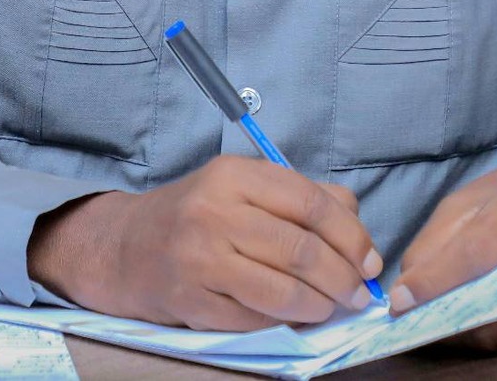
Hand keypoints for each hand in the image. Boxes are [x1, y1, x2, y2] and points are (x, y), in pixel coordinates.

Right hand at [28, 155, 382, 331]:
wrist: (125, 247)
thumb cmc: (196, 215)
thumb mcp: (243, 187)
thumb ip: (302, 196)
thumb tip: (357, 226)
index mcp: (233, 175)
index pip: (311, 203)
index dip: (351, 236)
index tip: (370, 260)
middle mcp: (214, 212)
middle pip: (301, 250)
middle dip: (343, 278)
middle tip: (359, 293)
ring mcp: (199, 259)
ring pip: (283, 290)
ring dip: (321, 306)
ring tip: (333, 308)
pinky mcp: (191, 301)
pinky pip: (255, 319)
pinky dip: (285, 322)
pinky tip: (295, 317)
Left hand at [389, 160, 496, 350]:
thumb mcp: (469, 198)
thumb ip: (437, 239)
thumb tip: (408, 288)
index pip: (477, 254)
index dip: (435, 280)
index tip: (400, 299)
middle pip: (486, 303)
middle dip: (439, 312)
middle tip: (405, 313)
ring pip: (494, 332)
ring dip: (453, 329)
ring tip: (425, 315)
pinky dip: (476, 331)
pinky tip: (457, 316)